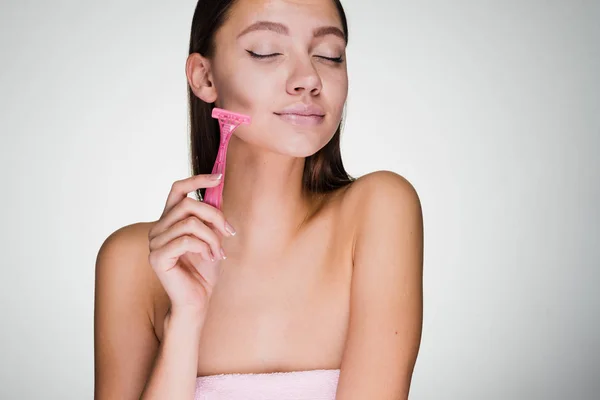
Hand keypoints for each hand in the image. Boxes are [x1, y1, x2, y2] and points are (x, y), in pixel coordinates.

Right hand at [147, 173, 234, 315]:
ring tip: (218, 252)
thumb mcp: (213, 235)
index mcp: (169, 220)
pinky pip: (186, 240)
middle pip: (188, 205)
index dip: (198, 180)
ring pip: (190, 223)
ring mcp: (154, 242)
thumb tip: (218, 186)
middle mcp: (158, 228)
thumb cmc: (205, 269)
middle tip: (229, 232)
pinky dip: (204, 247)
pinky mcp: (157, 257)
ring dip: (212, 237)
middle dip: (215, 216)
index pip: (178, 189)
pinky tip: (209, 258)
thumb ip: (211, 213)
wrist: (198, 299)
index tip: (219, 176)